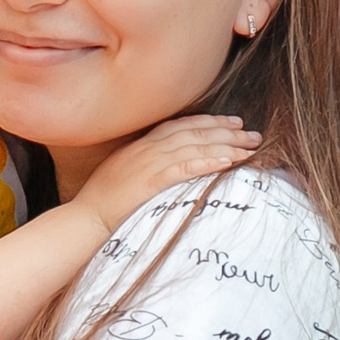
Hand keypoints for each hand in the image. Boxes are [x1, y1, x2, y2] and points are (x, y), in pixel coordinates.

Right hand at [74, 114, 259, 229]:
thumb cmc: (104, 201)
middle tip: (253, 134)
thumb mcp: (125, 173)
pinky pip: (185, 168)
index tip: (234, 122)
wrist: (86, 218)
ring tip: (250, 148)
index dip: (210, 122)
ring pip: (195, 146)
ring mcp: (148, 163)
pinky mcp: (151, 181)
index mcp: (142, 144)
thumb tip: (170, 165)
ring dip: (226, 145)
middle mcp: (148, 148)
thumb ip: (146, 164)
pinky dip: (207, 162)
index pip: (183, 125)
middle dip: (227, 131)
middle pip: (194, 132)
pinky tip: (227, 162)